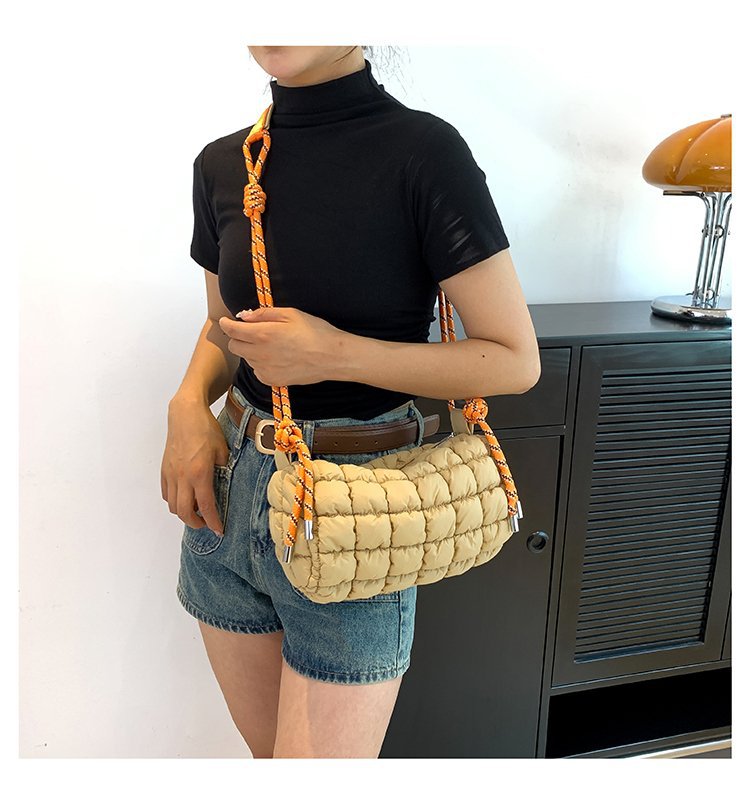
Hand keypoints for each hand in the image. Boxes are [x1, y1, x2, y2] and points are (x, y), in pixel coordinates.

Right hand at [161, 398, 230, 533]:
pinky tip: (183, 497)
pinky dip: (174, 501)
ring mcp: (171, 474)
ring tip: (195, 511)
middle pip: (184, 512)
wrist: (185, 414)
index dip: (213, 521)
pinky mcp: (164, 469)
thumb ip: (222, 470)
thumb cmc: (206, 429)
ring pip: (172, 505)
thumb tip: (223, 483)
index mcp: (200, 473)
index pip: (205, 506)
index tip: (219, 530)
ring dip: (183, 513)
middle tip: (206, 523)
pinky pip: (166, 493)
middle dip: (196, 523)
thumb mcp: (222, 450)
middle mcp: (182, 477)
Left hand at [218, 306, 341, 385]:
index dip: (227, 324)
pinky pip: (257, 371)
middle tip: (251, 331)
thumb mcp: (290, 314)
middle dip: (238, 337)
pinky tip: (277, 358)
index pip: (232, 330)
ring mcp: (265, 369)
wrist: (331, 357)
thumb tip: (244, 316)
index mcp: (263, 334)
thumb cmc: (314, 332)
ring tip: (271, 345)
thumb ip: (263, 314)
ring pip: (246, 358)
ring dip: (251, 350)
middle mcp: (260, 353)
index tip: (227, 321)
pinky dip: (261, 364)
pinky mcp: (271, 380)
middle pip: (234, 346)